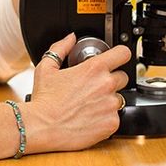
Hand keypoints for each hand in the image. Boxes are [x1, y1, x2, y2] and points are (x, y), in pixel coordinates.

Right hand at [22, 33, 131, 151]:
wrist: (42, 127)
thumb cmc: (44, 100)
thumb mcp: (47, 68)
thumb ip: (61, 48)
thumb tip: (70, 38)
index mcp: (94, 68)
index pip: (123, 53)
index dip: (120, 55)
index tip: (117, 59)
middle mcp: (106, 85)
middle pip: (123, 77)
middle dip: (111, 81)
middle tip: (94, 88)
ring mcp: (110, 105)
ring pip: (119, 99)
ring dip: (109, 101)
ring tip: (90, 105)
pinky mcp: (111, 123)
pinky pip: (116, 117)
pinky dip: (106, 119)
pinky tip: (91, 118)